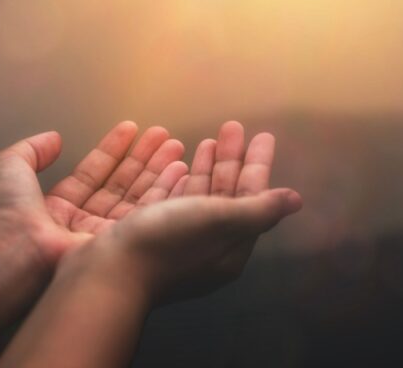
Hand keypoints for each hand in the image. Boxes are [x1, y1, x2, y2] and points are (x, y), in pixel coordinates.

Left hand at [0, 121, 188, 266]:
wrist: (13, 250)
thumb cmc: (5, 211)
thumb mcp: (8, 166)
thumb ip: (32, 150)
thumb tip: (54, 138)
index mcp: (55, 207)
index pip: (92, 173)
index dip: (113, 150)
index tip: (132, 129)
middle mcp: (81, 223)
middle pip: (120, 185)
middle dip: (144, 159)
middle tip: (165, 137)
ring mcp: (102, 238)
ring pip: (136, 199)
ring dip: (158, 172)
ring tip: (177, 148)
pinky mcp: (120, 247)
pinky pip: (145, 216)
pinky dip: (165, 193)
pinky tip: (180, 172)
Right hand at [73, 121, 302, 304]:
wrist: (105, 275)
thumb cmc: (167, 243)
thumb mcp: (220, 221)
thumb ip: (259, 208)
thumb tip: (296, 200)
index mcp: (229, 247)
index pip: (251, 199)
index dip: (257, 166)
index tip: (262, 136)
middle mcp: (206, 248)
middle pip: (225, 196)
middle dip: (231, 160)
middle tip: (233, 126)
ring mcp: (175, 244)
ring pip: (198, 198)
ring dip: (206, 168)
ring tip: (209, 139)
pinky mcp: (147, 238)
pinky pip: (171, 203)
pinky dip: (177, 181)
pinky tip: (177, 164)